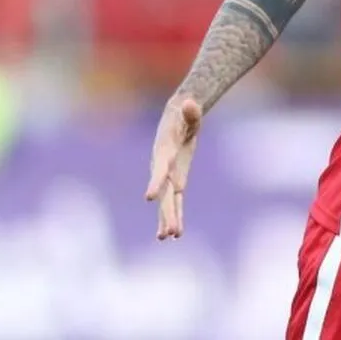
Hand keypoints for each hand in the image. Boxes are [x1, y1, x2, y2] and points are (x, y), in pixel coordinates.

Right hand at [145, 98, 202, 239]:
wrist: (176, 120)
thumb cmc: (184, 115)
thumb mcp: (190, 112)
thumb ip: (191, 111)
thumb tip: (191, 102)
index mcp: (164, 152)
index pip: (159, 169)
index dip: (155, 182)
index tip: (149, 197)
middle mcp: (163, 168)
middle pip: (164, 194)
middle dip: (165, 213)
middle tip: (167, 233)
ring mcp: (168, 176)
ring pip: (168, 202)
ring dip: (168, 219)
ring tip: (169, 237)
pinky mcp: (176, 181)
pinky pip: (176, 201)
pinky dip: (176, 215)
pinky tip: (175, 234)